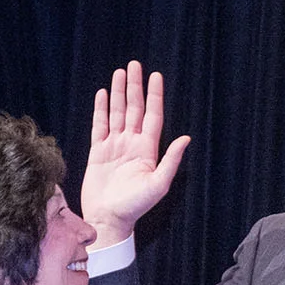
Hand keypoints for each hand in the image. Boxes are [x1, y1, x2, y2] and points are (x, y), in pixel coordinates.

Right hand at [81, 61, 190, 245]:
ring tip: (120, 73)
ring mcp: (115, 147)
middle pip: (134, 109)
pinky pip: (100, 125)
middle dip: (135, 87)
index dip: (154, 95)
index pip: (152, 115)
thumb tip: (186, 138)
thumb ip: (171, 160)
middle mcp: (132, 144)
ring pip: (117, 113)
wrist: (108, 219)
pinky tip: (104, 94)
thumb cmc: (135, 206)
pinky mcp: (98, 152)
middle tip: (134, 65)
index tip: (156, 76)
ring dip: (119, 93)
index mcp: (147, 149)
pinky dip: (102, 109)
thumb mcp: (158, 184)